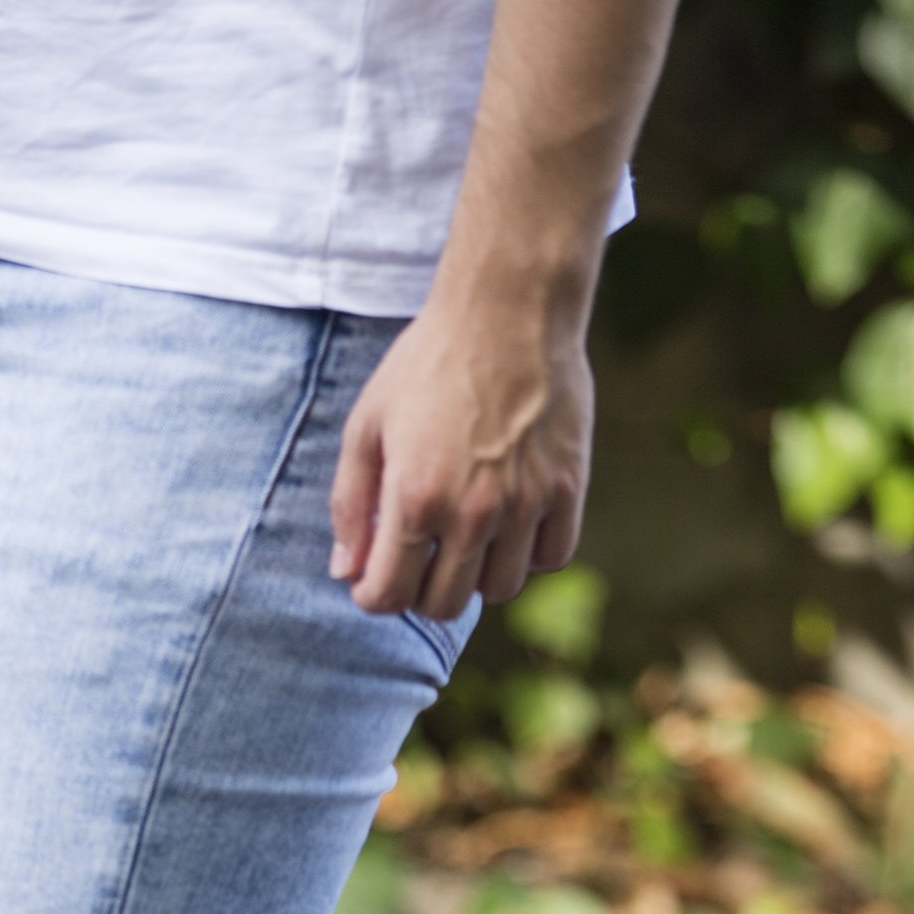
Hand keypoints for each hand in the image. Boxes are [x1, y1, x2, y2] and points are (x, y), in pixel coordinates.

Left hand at [328, 286, 594, 620]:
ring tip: (466, 534)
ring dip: (477, 574)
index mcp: (415, 497)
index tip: (374, 579)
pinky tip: (512, 520)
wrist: (509, 308)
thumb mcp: (367, 424)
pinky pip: (551, 558)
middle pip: (444, 605)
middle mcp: (473, 512)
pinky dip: (530, 552)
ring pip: (500, 589)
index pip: (389, 596)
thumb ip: (350, 504)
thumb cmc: (429, 363)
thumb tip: (344, 572)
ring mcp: (526, 504)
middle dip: (421, 591)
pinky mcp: (568, 489)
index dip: (373, 596)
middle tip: (419, 556)